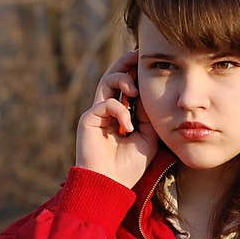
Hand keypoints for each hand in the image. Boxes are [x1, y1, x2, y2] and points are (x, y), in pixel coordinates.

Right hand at [75, 49, 158, 188]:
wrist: (111, 184)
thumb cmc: (130, 165)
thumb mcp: (148, 137)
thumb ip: (148, 115)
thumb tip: (151, 93)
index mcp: (122, 113)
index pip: (127, 85)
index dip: (136, 71)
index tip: (150, 60)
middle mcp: (108, 110)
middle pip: (113, 76)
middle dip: (126, 62)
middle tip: (138, 53)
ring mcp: (97, 114)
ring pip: (106, 82)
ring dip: (122, 79)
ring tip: (135, 90)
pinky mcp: (88, 119)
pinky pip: (106, 104)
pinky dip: (120, 112)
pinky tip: (128, 128)